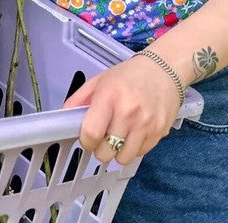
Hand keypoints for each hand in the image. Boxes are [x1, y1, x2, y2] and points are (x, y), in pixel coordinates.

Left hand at [62, 55, 180, 165]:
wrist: (164, 69)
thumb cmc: (128, 75)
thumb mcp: (100, 80)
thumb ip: (78, 100)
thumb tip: (63, 119)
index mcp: (109, 96)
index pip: (91, 133)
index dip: (86, 140)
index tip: (88, 136)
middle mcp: (128, 112)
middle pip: (105, 152)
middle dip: (101, 148)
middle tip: (104, 135)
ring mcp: (146, 124)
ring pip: (122, 159)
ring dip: (117, 152)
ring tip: (119, 136)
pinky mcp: (159, 132)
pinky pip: (139, 154)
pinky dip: (134, 148)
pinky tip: (135, 132)